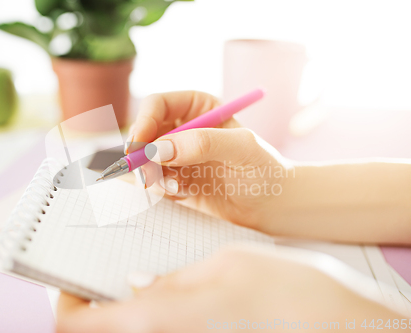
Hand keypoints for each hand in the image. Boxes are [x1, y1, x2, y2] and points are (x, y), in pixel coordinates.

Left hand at [57, 245, 398, 332]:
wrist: (328, 316)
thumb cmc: (279, 288)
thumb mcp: (219, 267)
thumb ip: (169, 283)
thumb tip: (136, 286)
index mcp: (158, 317)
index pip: (80, 324)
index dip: (65, 302)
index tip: (66, 276)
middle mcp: (164, 330)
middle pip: (103, 324)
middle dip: (90, 296)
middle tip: (93, 261)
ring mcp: (182, 331)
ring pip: (129, 319)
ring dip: (117, 296)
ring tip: (123, 258)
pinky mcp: (198, 326)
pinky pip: (155, 316)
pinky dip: (144, 297)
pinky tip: (158, 270)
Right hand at [127, 91, 293, 229]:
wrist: (272, 205)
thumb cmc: (265, 169)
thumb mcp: (241, 149)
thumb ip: (203, 143)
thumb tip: (159, 149)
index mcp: (198, 107)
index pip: (157, 105)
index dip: (143, 122)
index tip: (139, 145)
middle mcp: (183, 128)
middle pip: (143, 132)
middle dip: (141, 154)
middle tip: (146, 174)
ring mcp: (176, 155)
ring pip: (144, 159)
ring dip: (152, 175)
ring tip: (176, 188)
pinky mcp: (174, 179)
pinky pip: (152, 180)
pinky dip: (159, 188)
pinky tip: (181, 193)